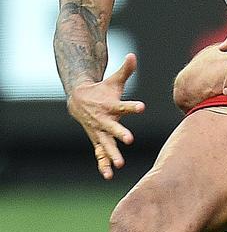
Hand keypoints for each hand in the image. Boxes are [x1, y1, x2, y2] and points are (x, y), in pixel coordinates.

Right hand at [67, 53, 144, 179]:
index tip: (142, 106)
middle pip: (113, 128)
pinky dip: (103, 164)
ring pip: (106, 145)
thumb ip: (126, 70)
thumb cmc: (102, 90)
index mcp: (110, 106)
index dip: (132, 106)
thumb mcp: (114, 80)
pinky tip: (108, 176)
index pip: (123, 106)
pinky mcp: (97, 139)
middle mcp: (104, 120)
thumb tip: (133, 55)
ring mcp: (99, 131)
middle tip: (130, 140)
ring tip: (119, 165)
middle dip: (120, 134)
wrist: (78, 100)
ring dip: (112, 155)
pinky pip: (99, 154)